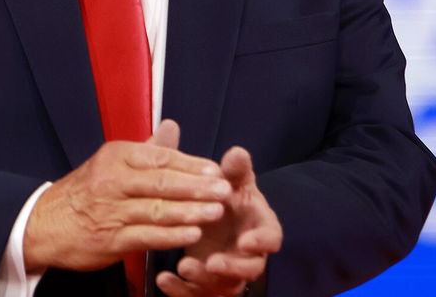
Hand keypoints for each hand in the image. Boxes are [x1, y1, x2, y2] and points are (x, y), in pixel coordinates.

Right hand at [23, 120, 230, 272]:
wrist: (44, 223)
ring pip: (157, 210)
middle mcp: (113, 181)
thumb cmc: (86, 191)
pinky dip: (170, 236)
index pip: (161, 158)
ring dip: (190, 212)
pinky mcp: (110, 240)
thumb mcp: (112, 161)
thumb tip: (172, 126)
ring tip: (215, 212)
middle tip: (224, 190)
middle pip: (162, 182)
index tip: (216, 170)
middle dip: (197, 187)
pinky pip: (146, 236)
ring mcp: (111, 211)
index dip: (192, 164)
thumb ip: (148, 148)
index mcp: (117, 157)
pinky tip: (191, 234)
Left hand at [155, 143, 282, 296]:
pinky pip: (197, 295)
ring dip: (204, 281)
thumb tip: (237, 152)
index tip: (246, 242)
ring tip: (183, 267)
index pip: (271, 238)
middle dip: (232, 268)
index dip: (261, 242)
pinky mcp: (208, 286)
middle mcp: (248, 254)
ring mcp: (229, 273)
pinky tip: (164, 279)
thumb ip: (234, 170)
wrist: (212, 217)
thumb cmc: (226, 198)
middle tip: (212, 263)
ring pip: (224, 286)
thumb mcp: (230, 182)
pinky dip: (180, 291)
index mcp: (259, 226)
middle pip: (250, 269)